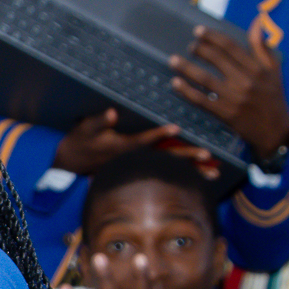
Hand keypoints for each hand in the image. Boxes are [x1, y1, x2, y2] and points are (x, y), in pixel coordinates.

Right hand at [51, 110, 197, 177]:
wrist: (74, 161)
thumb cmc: (81, 141)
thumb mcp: (86, 128)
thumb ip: (99, 121)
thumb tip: (112, 112)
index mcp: (124, 147)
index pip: (144, 139)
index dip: (158, 133)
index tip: (175, 127)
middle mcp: (137, 158)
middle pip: (166, 157)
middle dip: (187, 157)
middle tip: (208, 156)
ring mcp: (142, 165)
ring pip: (172, 168)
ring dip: (194, 171)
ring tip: (215, 174)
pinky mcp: (144, 168)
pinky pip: (169, 172)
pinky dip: (187, 175)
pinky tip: (204, 176)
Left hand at [171, 27, 288, 160]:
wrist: (275, 131)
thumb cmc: (273, 97)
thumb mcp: (274, 70)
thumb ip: (262, 47)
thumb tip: (256, 23)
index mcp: (257, 68)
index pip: (231, 46)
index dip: (212, 36)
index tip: (198, 31)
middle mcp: (245, 80)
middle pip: (216, 59)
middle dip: (199, 49)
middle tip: (189, 46)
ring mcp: (234, 97)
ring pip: (204, 78)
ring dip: (186, 68)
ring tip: (173, 60)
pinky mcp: (225, 113)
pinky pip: (200, 100)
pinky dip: (186, 91)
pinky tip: (175, 83)